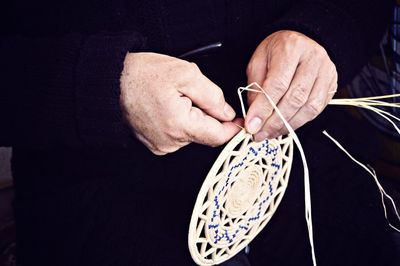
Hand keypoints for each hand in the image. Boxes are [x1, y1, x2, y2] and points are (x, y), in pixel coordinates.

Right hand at [120, 52, 240, 154]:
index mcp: (180, 125)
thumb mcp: (185, 74)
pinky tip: (168, 108)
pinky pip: (178, 136)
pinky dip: (181, 123)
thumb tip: (227, 113)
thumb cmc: (142, 75)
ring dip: (193, 119)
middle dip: (209, 116)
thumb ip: (212, 96)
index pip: (218, 136)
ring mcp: (161, 145)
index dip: (233, 128)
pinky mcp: (155, 144)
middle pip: (205, 134)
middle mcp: (170, 142)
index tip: (241, 121)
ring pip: (192, 134)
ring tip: (175, 99)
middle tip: (195, 95)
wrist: (110, 83)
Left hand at [245, 30, 336, 140]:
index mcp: (291, 47)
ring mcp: (327, 71)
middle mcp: (313, 58)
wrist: (300, 41)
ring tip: (269, 133)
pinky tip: (284, 126)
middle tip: (259, 134)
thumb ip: (255, 87)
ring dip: (287, 125)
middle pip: (295, 97)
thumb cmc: (276, 52)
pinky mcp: (332, 84)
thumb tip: (255, 117)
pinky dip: (298, 122)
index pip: (278, 83)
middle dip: (274, 121)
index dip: (264, 108)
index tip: (251, 126)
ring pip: (308, 107)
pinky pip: (316, 110)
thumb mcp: (258, 62)